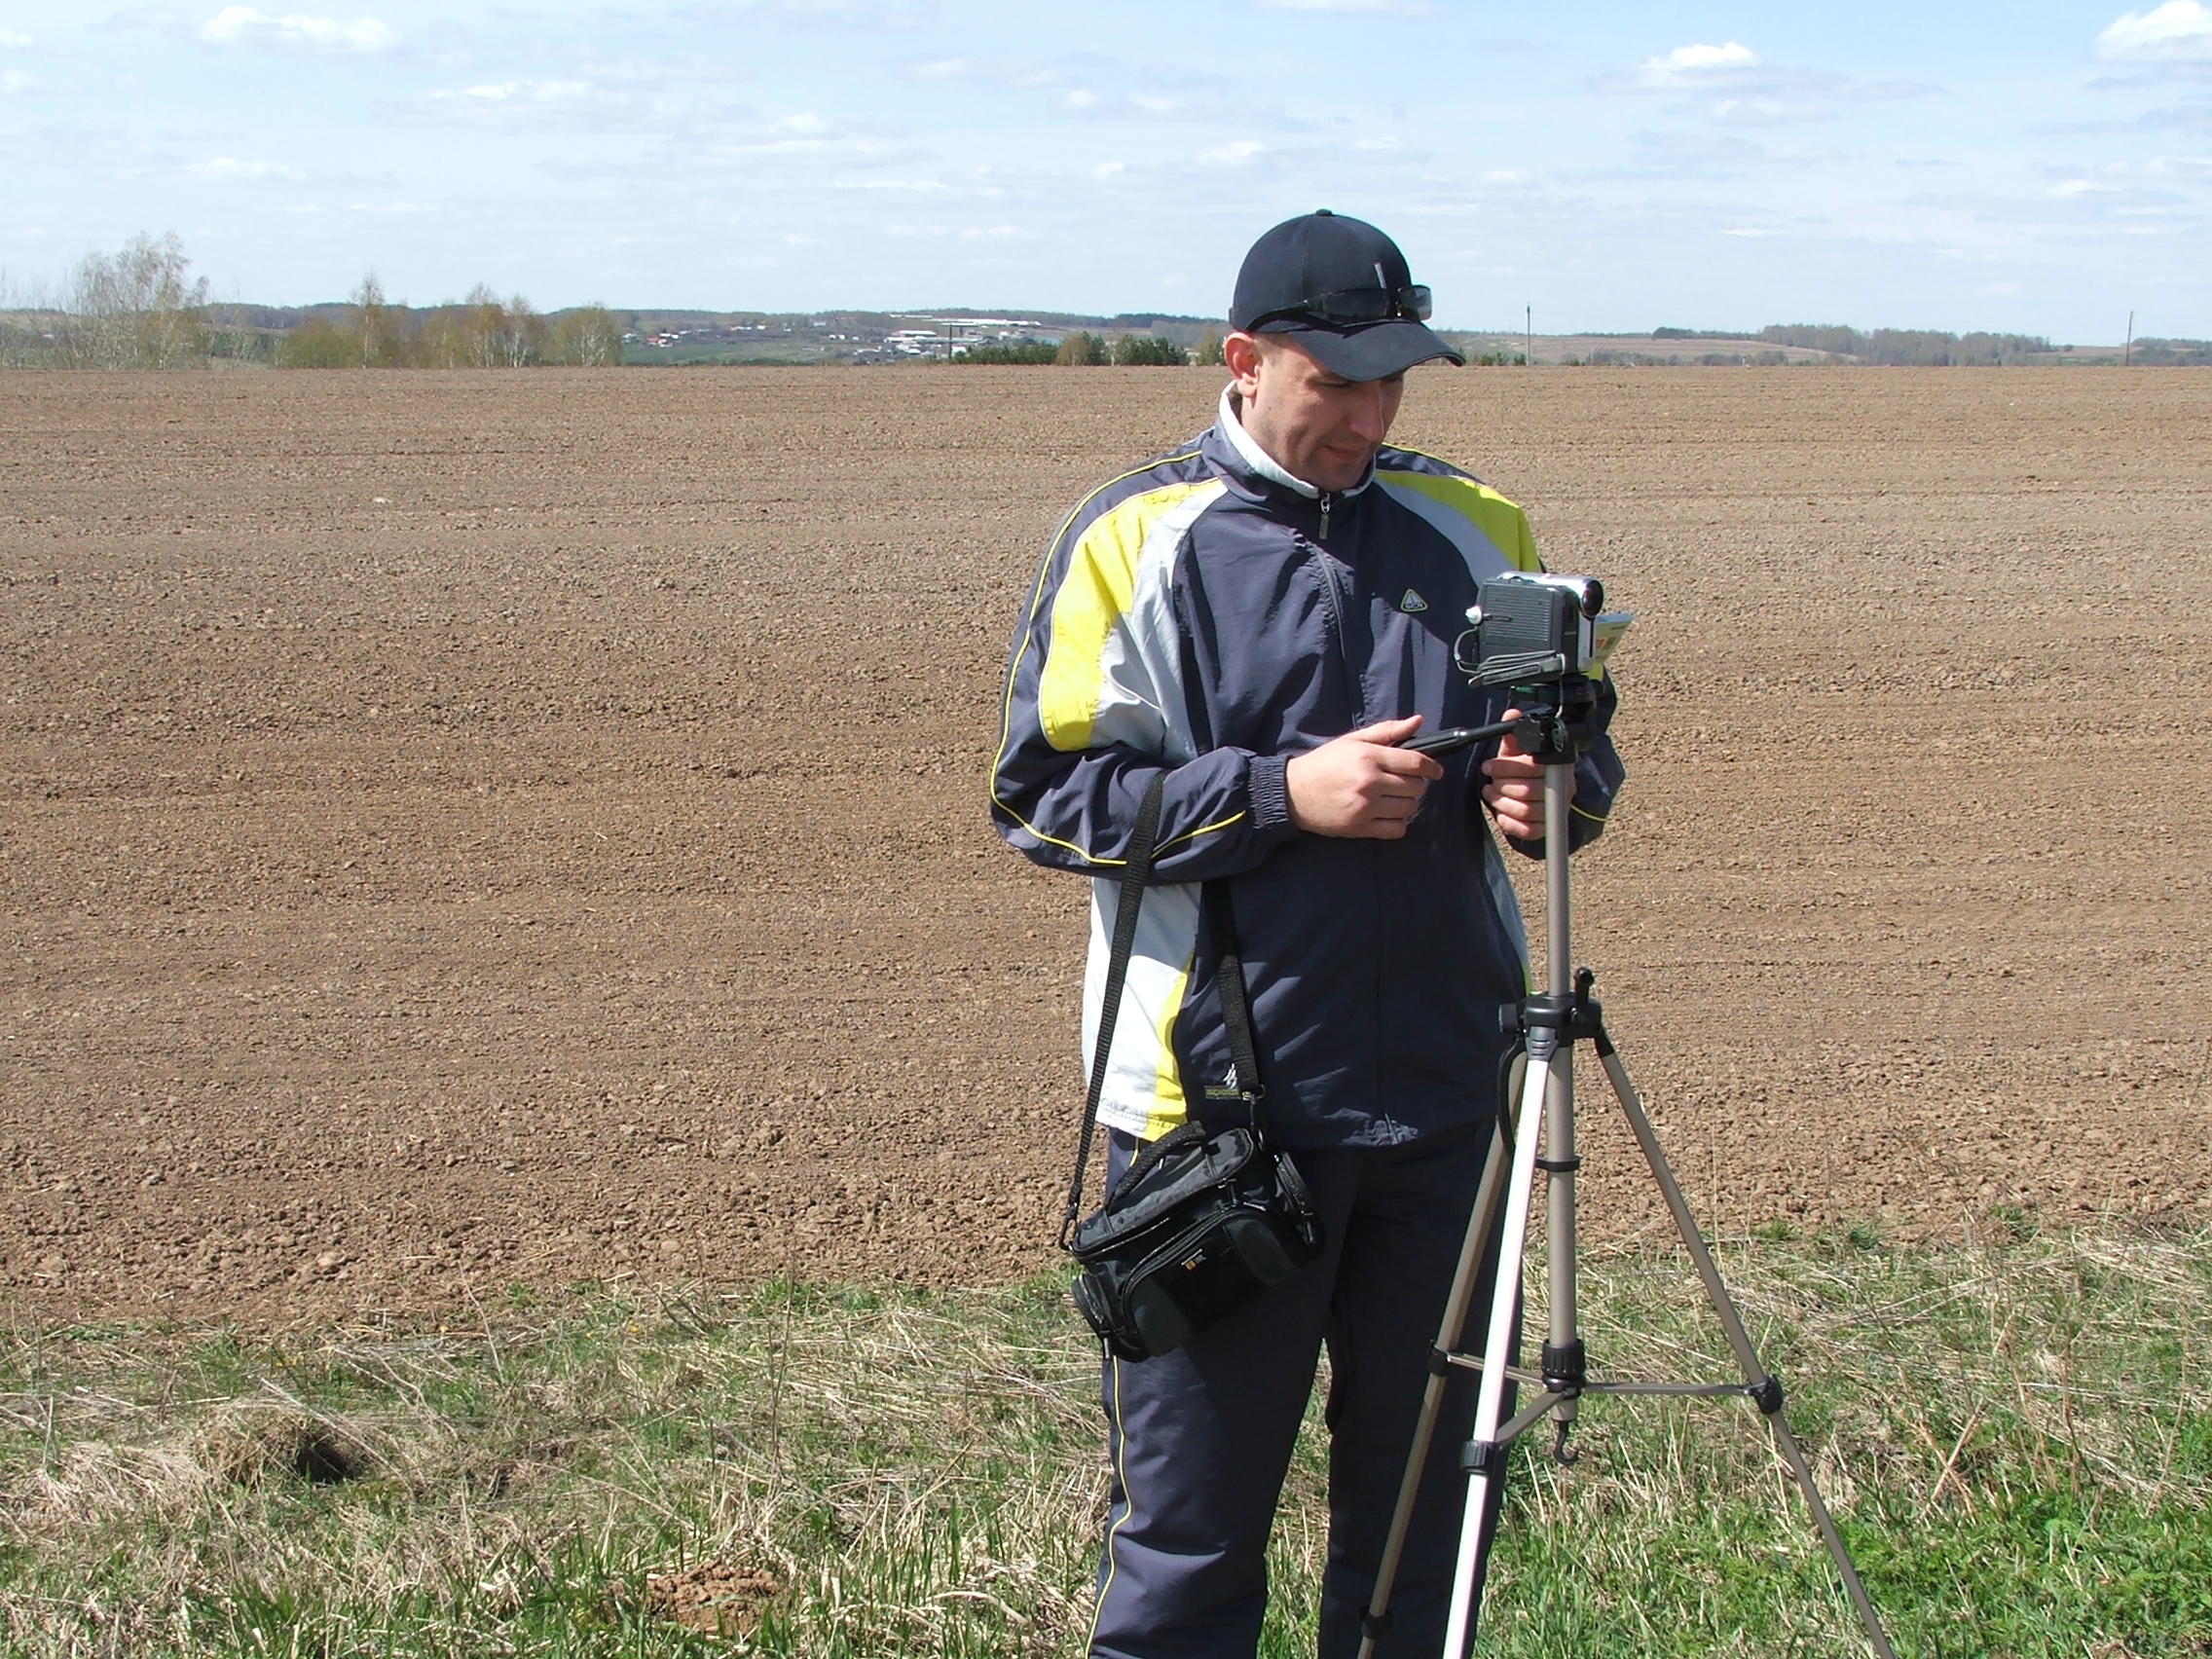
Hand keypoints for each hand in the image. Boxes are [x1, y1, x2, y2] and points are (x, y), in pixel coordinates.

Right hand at [1285, 715, 1442, 838]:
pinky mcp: (1360, 827)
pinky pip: (1397, 829)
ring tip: (1394, 798)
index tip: (1435, 771)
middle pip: (1416, 787)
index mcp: (1369, 757)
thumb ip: (1387, 731)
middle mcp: (1370, 782)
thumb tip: (1418, 721)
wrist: (1294, 793)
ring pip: (1409, 808)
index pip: (1415, 763)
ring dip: (1408, 803)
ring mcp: (1365, 807)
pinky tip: (1388, 814)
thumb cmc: (1325, 763)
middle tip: (1404, 782)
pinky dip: (1399, 823)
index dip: (1432, 767)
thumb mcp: (1353, 741)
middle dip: (1416, 784)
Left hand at [1481, 708, 1572, 841]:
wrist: (1535, 790)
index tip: (1488, 766)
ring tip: (1492, 794)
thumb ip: (1514, 734)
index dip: (1506, 766)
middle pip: (1528, 790)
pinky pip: (1528, 831)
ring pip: (1526, 811)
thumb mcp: (1518, 750)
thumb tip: (1512, 714)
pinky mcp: (1547, 828)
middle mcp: (1563, 787)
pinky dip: (1509, 822)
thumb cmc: (1524, 768)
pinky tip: (1501, 813)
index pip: (1532, 766)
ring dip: (1502, 803)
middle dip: (1501, 785)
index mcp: (1557, 764)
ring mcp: (1557, 810)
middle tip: (1490, 782)